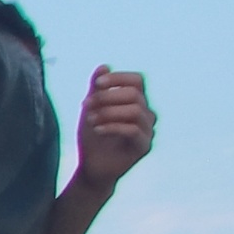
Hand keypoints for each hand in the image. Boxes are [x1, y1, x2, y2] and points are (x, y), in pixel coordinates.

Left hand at [71, 68, 156, 191]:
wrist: (92, 167)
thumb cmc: (93, 137)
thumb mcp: (91, 109)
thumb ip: (97, 89)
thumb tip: (104, 66)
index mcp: (136, 102)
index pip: (137, 80)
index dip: (118, 78)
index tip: (96, 85)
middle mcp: (146, 114)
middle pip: (135, 94)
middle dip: (107, 97)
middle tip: (85, 105)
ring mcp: (148, 130)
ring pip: (135, 110)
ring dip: (108, 112)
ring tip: (90, 119)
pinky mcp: (144, 146)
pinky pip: (132, 130)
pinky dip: (112, 126)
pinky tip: (97, 129)